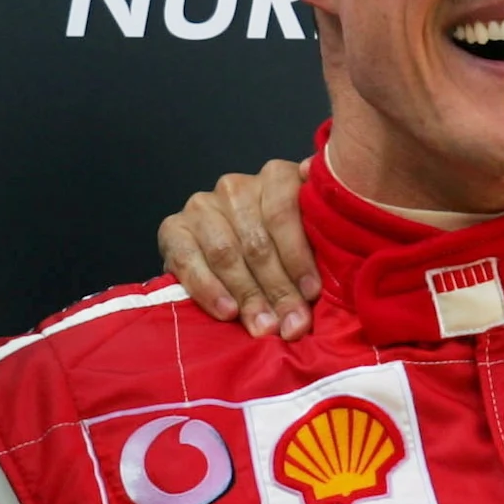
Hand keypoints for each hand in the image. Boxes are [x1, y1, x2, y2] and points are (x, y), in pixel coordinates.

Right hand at [159, 160, 318, 338]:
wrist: (222, 255)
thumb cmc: (278, 250)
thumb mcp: (304, 241)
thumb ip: (319, 246)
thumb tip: (330, 268)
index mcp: (275, 178)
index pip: (284, 210)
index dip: (298, 255)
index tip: (312, 293)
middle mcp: (236, 187)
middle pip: (257, 241)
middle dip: (277, 288)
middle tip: (291, 324)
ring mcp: (202, 206)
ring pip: (227, 253)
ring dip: (248, 294)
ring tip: (263, 325)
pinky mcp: (173, 228)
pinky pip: (190, 261)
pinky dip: (210, 289)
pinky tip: (228, 311)